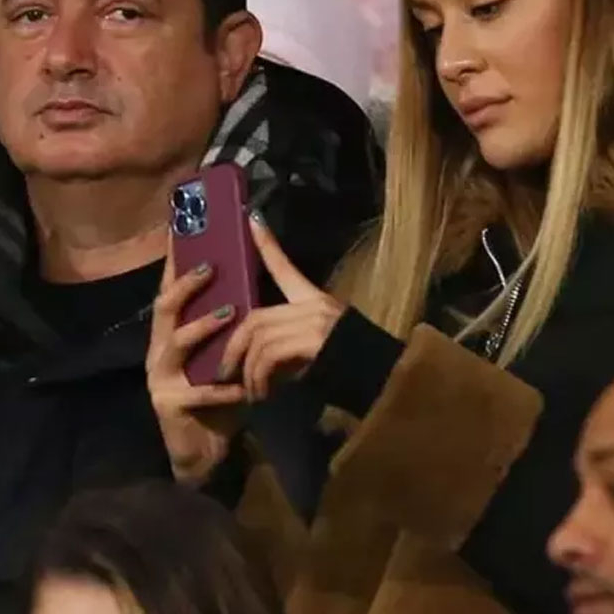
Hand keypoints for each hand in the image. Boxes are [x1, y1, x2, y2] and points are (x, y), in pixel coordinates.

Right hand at [146, 249, 248, 484]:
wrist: (205, 452)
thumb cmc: (219, 399)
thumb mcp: (224, 357)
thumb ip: (229, 327)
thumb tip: (250, 285)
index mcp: (170, 336)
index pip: (170, 291)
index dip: (174, 263)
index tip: (182, 231)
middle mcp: (158, 351)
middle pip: (165, 309)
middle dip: (186, 286)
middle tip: (211, 266)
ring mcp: (159, 377)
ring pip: (176, 345)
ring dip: (203, 328)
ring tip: (229, 314)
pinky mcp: (168, 403)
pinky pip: (196, 391)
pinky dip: (221, 388)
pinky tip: (242, 388)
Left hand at [218, 214, 346, 401]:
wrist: (388, 383)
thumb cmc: (357, 371)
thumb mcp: (318, 351)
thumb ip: (292, 346)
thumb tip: (261, 361)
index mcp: (316, 302)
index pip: (285, 267)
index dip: (267, 244)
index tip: (252, 219)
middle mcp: (314, 305)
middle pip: (257, 317)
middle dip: (234, 347)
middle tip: (225, 372)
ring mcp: (315, 320)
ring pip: (260, 337)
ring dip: (248, 370)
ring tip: (249, 393)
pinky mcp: (314, 338)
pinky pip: (271, 354)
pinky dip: (259, 377)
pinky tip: (261, 395)